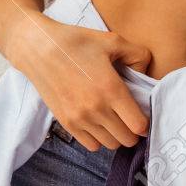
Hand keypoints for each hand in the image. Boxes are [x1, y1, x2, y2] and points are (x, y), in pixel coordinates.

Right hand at [10, 16, 151, 151]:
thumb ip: (138, 55)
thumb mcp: (112, 40)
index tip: (142, 113)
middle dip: (132, 129)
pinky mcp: (66, 123)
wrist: (38, 48)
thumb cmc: (76, 41)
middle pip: (127, 139)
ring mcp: (79, 118)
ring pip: (111, 144)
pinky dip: (98, 137)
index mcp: (111, 88)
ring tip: (112, 117)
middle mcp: (96, 108)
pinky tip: (97, 121)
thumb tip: (147, 74)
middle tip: (128, 115)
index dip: (145, 121)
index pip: (139, 125)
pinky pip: (92, 145)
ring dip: (116, 134)